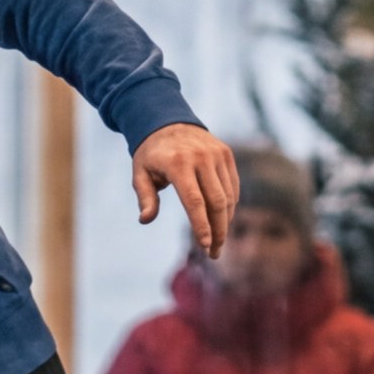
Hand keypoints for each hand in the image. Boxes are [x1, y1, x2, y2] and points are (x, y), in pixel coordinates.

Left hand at [131, 124, 240, 256]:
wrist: (168, 121)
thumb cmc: (151, 154)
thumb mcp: (140, 173)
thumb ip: (145, 197)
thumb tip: (145, 219)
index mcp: (177, 163)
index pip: (194, 200)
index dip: (201, 225)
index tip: (205, 246)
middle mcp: (201, 157)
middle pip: (216, 201)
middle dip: (218, 231)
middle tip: (214, 253)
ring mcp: (216, 154)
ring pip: (228, 196)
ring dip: (225, 222)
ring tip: (218, 242)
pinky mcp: (226, 154)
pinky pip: (232, 186)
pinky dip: (230, 206)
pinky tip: (222, 221)